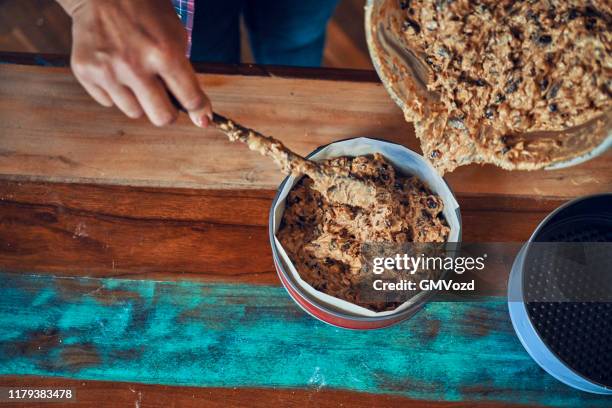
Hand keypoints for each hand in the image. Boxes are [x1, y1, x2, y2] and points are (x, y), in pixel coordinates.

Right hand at [57, 0, 211, 126]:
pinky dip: (115, 92)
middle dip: (168, 112)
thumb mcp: (177, 36)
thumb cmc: (146, 13)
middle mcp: (135, 65)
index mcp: (164, 53)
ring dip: (140, 101)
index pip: (190, 99)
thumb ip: (186, 75)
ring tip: (136, 76)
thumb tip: (199, 114)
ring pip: (134, 113)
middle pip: (162, 118)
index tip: (201, 116)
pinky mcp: (85, 72)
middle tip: (166, 101)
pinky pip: (108, 102)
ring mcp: (107, 70)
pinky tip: (116, 69)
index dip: (199, 110)